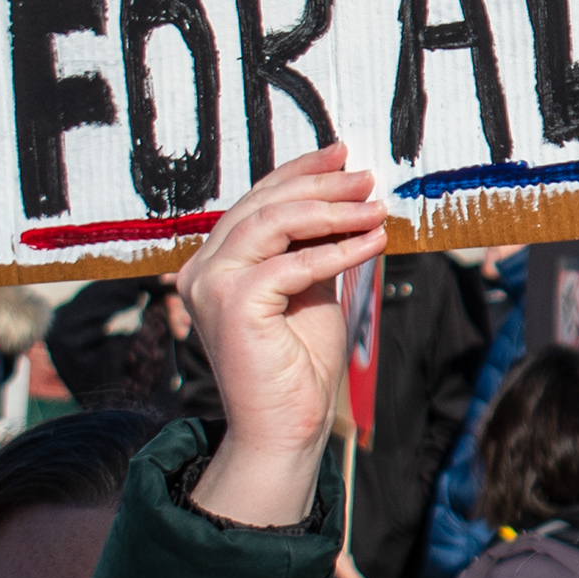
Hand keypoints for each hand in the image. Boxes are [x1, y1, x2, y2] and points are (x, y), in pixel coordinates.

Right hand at [178, 147, 388, 527]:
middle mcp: (203, 267)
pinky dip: (337, 250)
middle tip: (367, 176)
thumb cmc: (300, 361)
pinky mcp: (231, 305)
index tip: (342, 152)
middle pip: (263, 204)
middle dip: (320, 184)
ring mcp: (210, 284)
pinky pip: (291, 264)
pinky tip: (373, 243)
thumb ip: (317, 245)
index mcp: (217, 259)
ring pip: (272, 224)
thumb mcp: (314, 287)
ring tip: (375, 205)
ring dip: (331, 210)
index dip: (300, 172)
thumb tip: (352, 198)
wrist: (287, 424)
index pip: (258, 200)